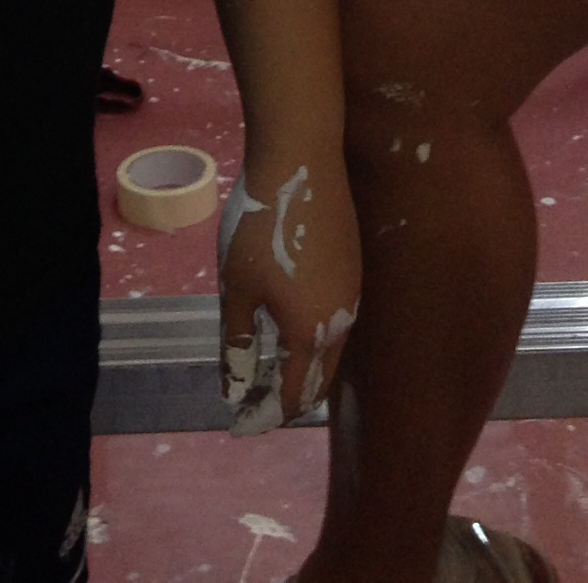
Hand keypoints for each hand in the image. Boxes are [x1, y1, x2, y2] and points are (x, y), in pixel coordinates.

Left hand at [217, 150, 360, 435]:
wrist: (302, 162)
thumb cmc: (260, 226)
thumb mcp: (236, 288)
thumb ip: (235, 344)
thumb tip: (235, 391)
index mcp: (310, 334)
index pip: (295, 397)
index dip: (264, 417)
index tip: (237, 425)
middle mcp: (341, 323)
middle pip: (318, 382)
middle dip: (286, 400)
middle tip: (251, 404)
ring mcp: (352, 294)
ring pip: (330, 351)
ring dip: (301, 369)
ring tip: (265, 368)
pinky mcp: (353, 269)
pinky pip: (336, 322)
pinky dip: (312, 339)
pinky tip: (287, 325)